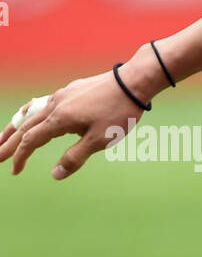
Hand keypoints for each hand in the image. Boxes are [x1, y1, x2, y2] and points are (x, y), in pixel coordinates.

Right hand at [0, 67, 150, 178]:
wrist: (134, 82)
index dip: (20, 156)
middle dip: (9, 142)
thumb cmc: (119, 113)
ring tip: (6, 137)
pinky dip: (32, 114)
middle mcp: (55, 105)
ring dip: (17, 126)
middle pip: (25, 125)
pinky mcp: (71, 91)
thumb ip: (75, 158)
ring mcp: (62, 95)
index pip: (31, 140)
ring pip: (31, 112)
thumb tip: (55, 175)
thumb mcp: (100, 140)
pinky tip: (34, 117)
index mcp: (59, 119)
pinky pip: (43, 104)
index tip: (14, 171)